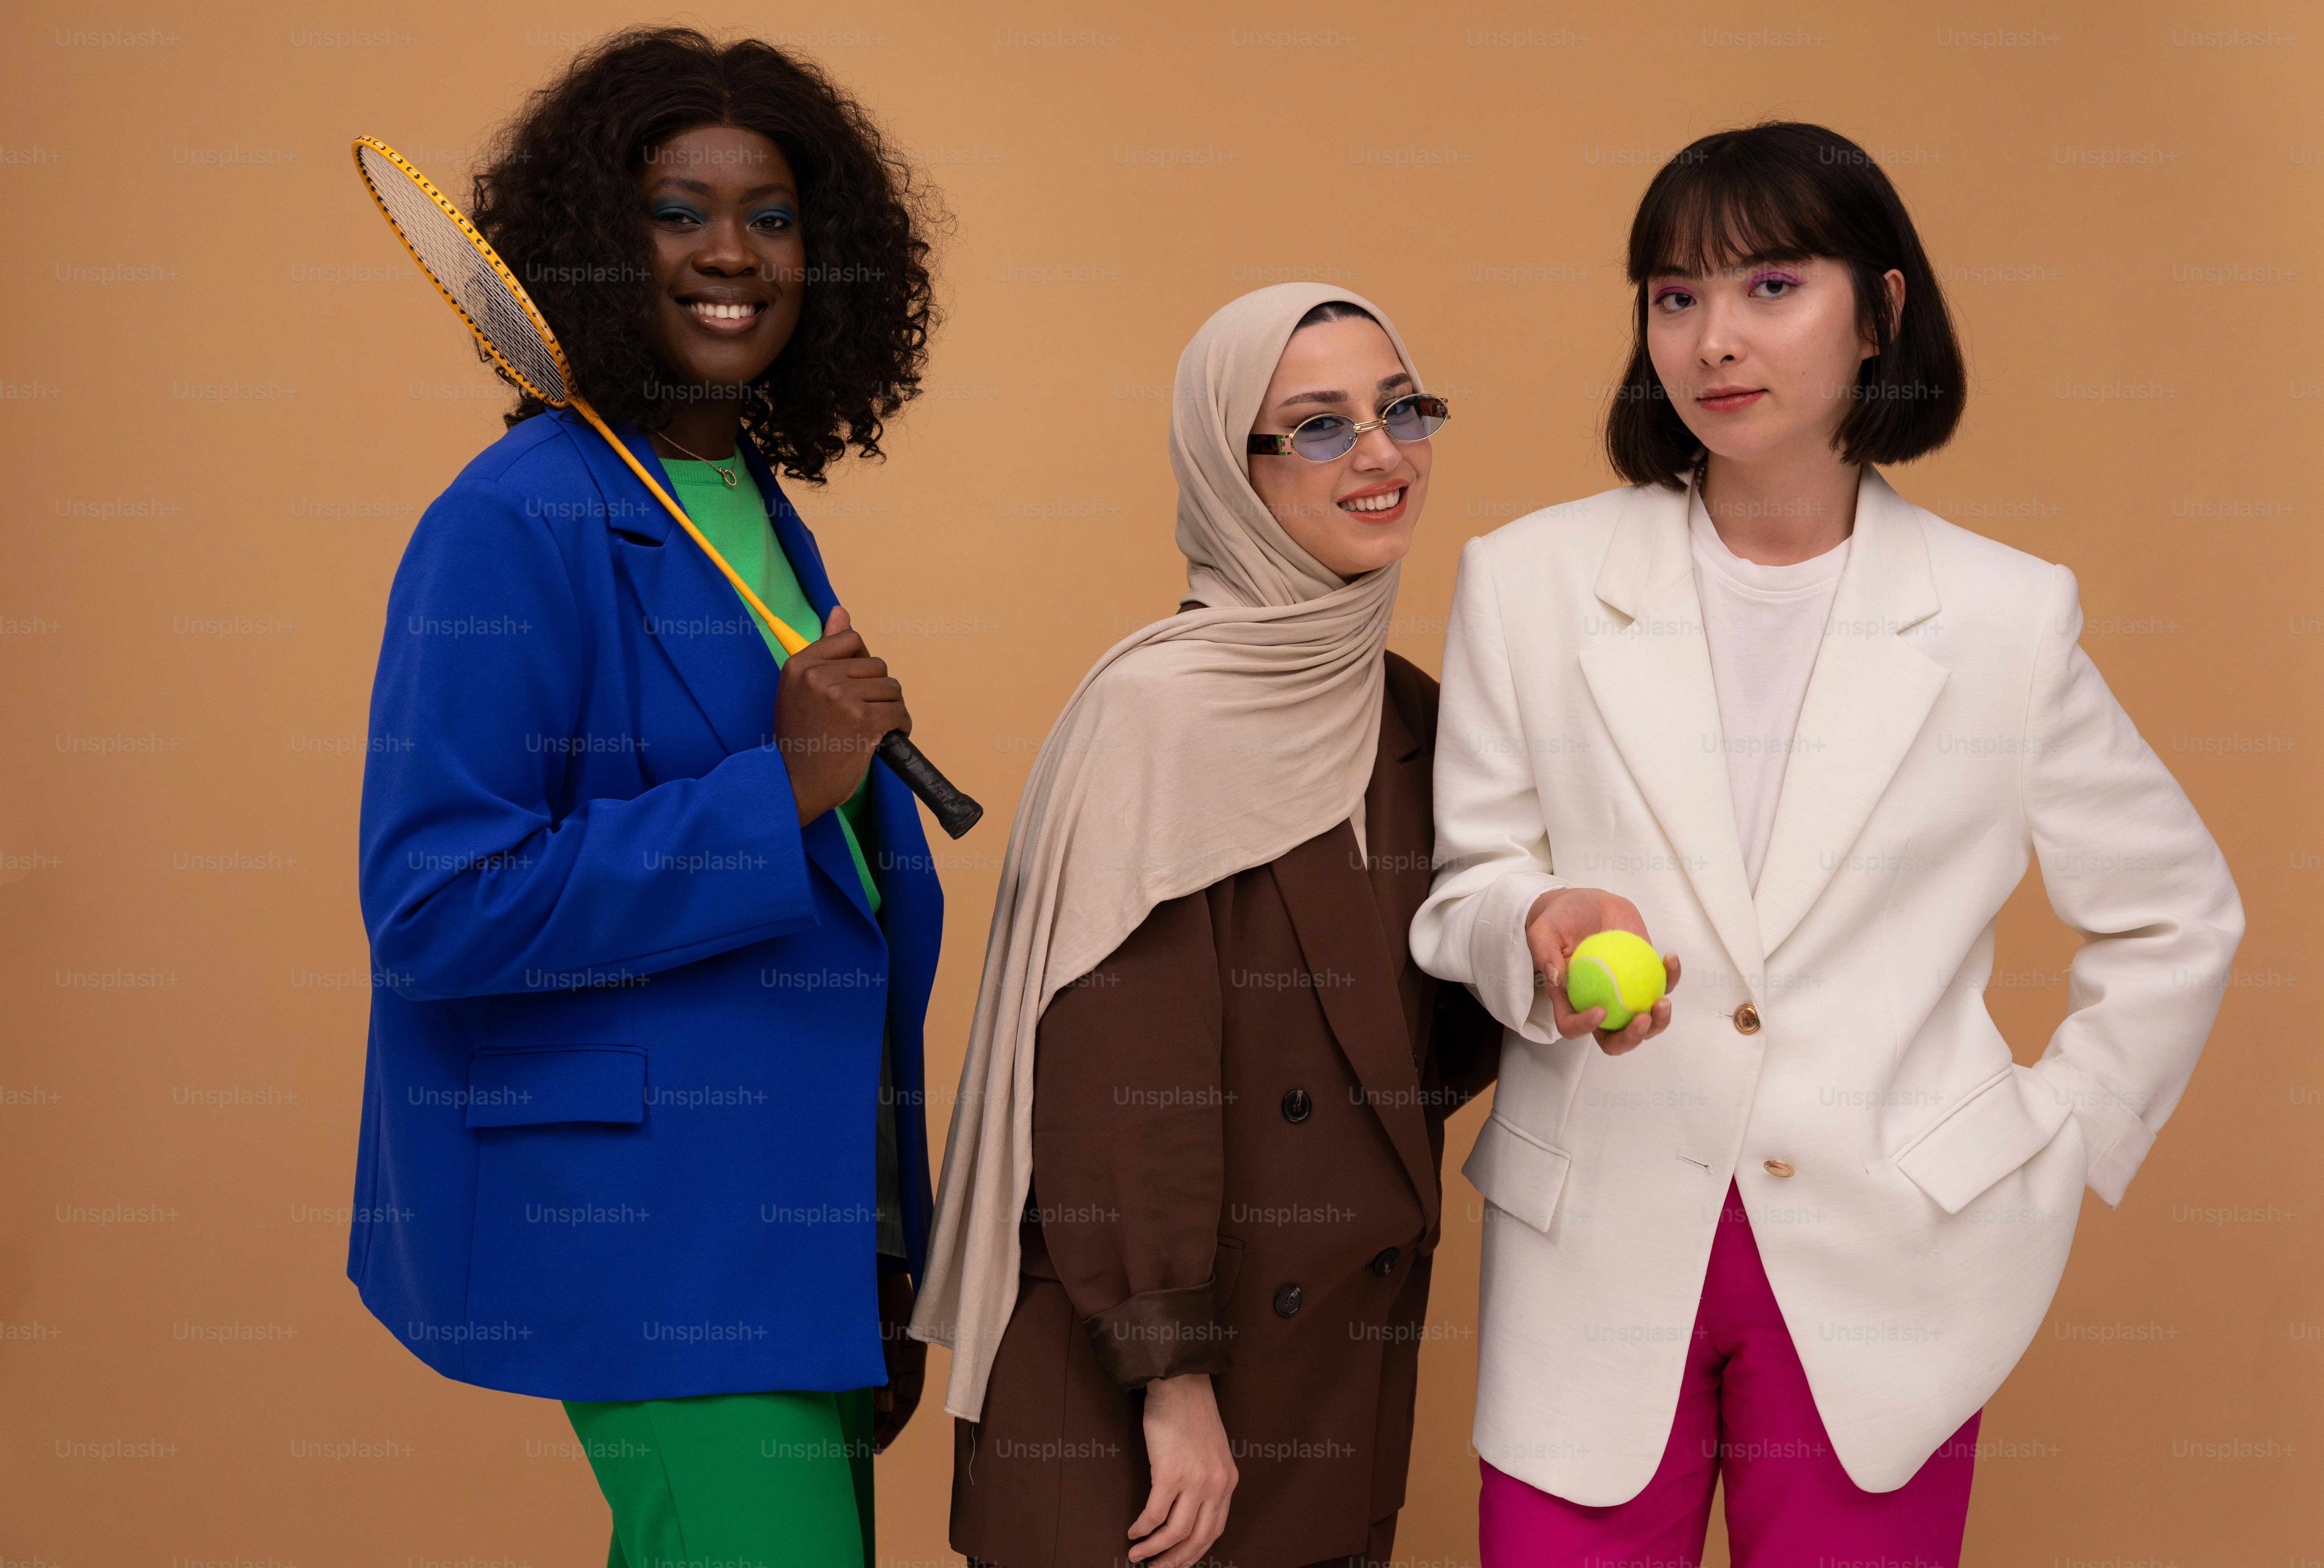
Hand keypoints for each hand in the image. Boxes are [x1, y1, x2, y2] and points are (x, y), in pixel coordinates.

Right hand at [774, 605, 909, 824]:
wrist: (794, 784)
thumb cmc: (801, 738)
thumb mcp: (801, 689)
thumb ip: (824, 649)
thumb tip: (841, 610)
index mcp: (800, 664)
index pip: (851, 639)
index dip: (861, 663)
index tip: (857, 685)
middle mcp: (818, 676)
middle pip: (876, 665)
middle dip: (877, 690)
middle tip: (864, 713)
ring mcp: (840, 697)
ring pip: (891, 687)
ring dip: (889, 707)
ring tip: (873, 726)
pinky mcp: (862, 721)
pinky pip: (899, 711)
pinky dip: (901, 725)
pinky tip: (887, 737)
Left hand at [871, 1270, 925, 1452]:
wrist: (878, 1269)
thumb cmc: (884, 1299)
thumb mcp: (886, 1338)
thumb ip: (886, 1371)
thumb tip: (884, 1405)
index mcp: (914, 1357)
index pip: (909, 1400)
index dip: (896, 1424)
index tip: (879, 1445)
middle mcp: (907, 1358)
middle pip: (901, 1398)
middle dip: (887, 1422)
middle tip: (872, 1445)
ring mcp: (895, 1352)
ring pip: (890, 1388)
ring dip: (880, 1409)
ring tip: (867, 1431)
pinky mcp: (883, 1344)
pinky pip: (881, 1375)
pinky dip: (874, 1391)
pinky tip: (864, 1401)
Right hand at [1129, 1373, 1235, 1567]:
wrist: (1181, 1381)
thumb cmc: (1191, 1412)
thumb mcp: (1212, 1450)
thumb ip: (1208, 1479)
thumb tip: (1188, 1508)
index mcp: (1228, 1481)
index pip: (1214, 1530)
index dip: (1195, 1552)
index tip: (1178, 1563)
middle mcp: (1216, 1485)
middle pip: (1197, 1538)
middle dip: (1175, 1560)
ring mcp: (1194, 1481)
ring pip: (1175, 1532)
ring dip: (1155, 1550)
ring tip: (1137, 1556)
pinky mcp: (1170, 1473)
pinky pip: (1154, 1514)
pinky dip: (1143, 1529)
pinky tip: (1133, 1531)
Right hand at [1524, 887, 1680, 1056]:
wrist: (1588, 903)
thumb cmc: (1561, 919)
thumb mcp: (1544, 929)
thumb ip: (1545, 953)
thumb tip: (1557, 978)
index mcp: (1570, 1000)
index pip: (1572, 1026)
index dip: (1584, 1027)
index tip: (1600, 1009)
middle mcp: (1599, 1004)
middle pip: (1614, 1039)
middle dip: (1632, 1038)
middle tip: (1642, 1017)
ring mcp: (1625, 994)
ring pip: (1645, 1022)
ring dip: (1659, 1020)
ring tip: (1663, 1002)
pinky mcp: (1646, 977)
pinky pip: (1663, 985)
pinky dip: (1671, 976)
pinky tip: (1670, 958)